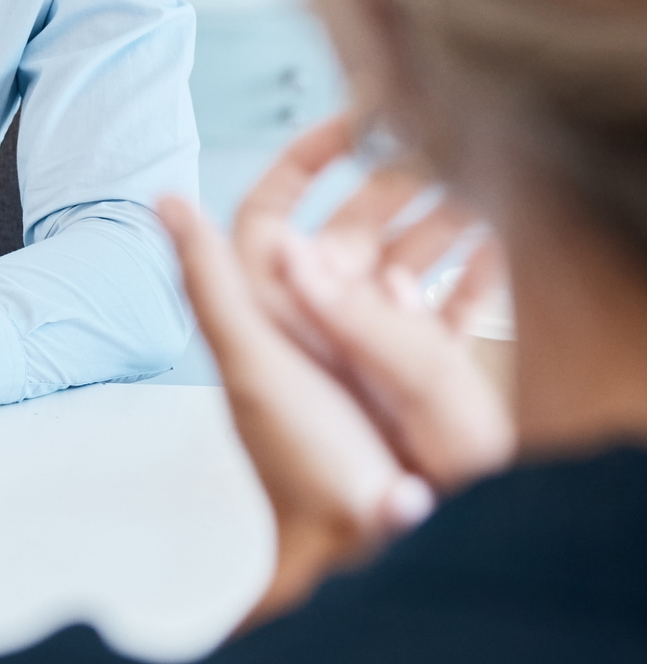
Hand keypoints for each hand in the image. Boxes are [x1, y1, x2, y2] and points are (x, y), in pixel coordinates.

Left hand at [163, 116, 514, 627]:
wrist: (350, 542)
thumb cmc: (295, 457)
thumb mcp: (250, 359)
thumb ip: (207, 278)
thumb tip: (164, 199)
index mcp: (264, 303)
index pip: (272, 211)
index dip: (303, 160)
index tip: (349, 121)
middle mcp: (307, 317)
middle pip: (349, 227)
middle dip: (393, 181)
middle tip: (445, 145)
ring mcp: (358, 345)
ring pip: (399, 257)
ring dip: (439, 219)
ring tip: (483, 188)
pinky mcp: (405, 375)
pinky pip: (440, 308)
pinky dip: (470, 275)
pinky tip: (500, 253)